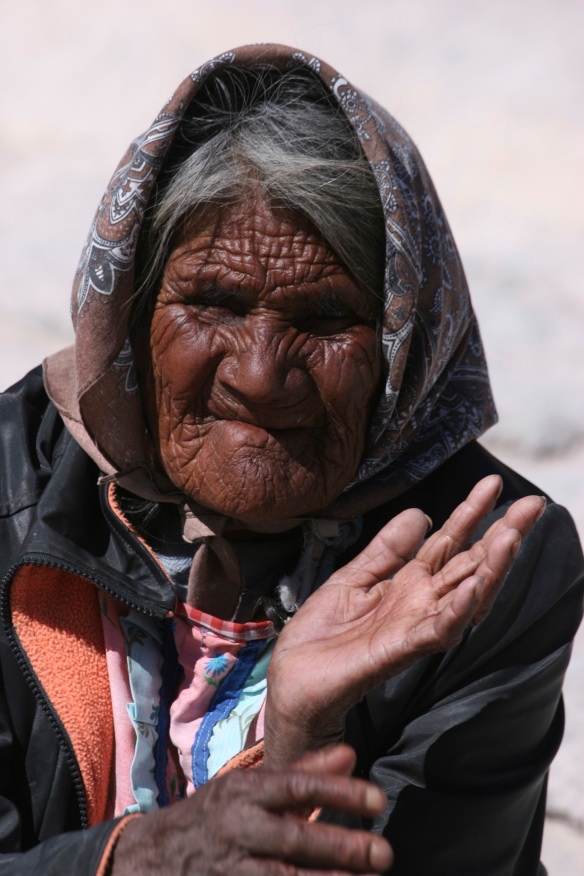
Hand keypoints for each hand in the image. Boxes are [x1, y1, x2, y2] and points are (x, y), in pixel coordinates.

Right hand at [111, 745, 392, 874]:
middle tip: (384, 852)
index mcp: (245, 791)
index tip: (378, 799)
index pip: (297, 786)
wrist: (149, 858)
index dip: (339, 792)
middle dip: (342, 846)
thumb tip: (351, 755)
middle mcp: (238, 827)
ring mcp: (229, 868)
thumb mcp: (250, 786)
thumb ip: (303, 772)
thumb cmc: (213, 815)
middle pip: (296, 838)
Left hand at [265, 475, 545, 767]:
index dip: (471, 514)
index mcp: (408, 584)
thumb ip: (388, 549)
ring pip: (465, 595)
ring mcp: (413, 627)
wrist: (292, 679)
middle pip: (470, 565)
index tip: (493, 483)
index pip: (450, 544)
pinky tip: (475, 587)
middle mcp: (420, 604)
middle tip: (533, 505)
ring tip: (511, 536)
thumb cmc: (322, 634)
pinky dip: (459, 609)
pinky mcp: (398, 650)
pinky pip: (437, 629)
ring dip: (491, 568)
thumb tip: (421, 514)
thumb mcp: (353, 576)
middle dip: (502, 535)